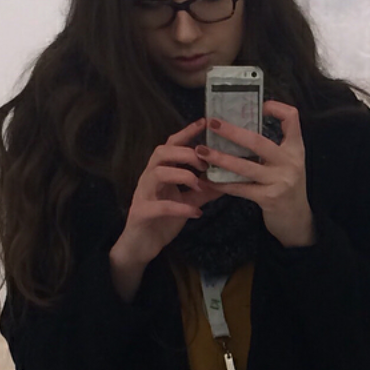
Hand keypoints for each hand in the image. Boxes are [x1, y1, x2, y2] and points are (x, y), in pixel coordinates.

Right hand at [110, 118, 211, 297]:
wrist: (141, 246)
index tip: (204, 123)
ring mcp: (143, 195)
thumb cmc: (162, 220)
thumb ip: (204, 191)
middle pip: (161, 153)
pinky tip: (196, 213)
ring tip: (200, 185)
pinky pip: (160, 206)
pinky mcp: (141, 213)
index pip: (171, 145)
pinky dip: (180, 208)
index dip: (186, 133)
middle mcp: (149, 178)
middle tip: (205, 164)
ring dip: (182, 176)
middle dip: (185, 154)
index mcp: (160, 172)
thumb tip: (228, 180)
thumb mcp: (188, 202)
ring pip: (157, 173)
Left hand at [201, 100, 315, 248]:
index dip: (276, 108)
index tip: (260, 106)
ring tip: (201, 151)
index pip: (292, 118)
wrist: (297, 219)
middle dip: (232, 132)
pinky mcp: (269, 198)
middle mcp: (290, 162)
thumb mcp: (288, 162)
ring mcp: (280, 181)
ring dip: (219, 158)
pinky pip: (240, 188)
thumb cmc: (287, 186)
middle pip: (258, 141)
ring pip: (244, 166)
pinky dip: (222, 184)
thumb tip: (243, 126)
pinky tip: (208, 180)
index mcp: (295, 148)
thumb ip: (274, 146)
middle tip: (212, 123)